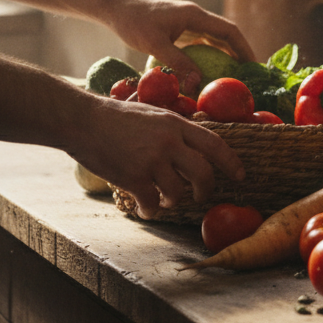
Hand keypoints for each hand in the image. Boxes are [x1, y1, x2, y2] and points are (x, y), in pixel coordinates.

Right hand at [70, 96, 244, 218]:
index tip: (240, 176)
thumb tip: (190, 132)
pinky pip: (152, 204)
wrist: (82, 120)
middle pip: (203, 174)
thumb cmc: (113, 116)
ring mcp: (152, 161)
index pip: (214, 144)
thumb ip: (171, 124)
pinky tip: (145, 209)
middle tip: (200, 196)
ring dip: (173, 201)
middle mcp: (169, 142)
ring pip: (177, 193)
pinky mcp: (134, 178)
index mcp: (175, 124)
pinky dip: (151, 210)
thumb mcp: (150, 112)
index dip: (231, 162)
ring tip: (165, 200)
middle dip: (205, 190)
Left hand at [107, 0, 255, 92]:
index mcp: (195, 15)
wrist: (115, 7)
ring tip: (233, 76)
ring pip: (214, 40)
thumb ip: (177, 62)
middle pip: (225, 35)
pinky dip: (208, 56)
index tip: (252, 65)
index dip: (244, 48)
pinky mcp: (179, 29)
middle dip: (239, 54)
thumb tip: (198, 81)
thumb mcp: (154, 44)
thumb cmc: (133, 21)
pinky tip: (208, 72)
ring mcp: (187, 23)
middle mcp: (195, 17)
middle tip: (247, 75)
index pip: (229, 31)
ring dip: (225, 55)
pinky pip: (200, 44)